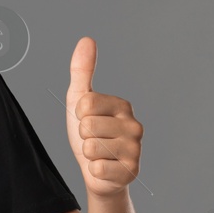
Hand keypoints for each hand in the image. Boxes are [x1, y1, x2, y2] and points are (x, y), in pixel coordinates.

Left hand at [63, 36, 141, 197]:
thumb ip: (82, 71)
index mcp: (123, 105)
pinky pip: (97, 168)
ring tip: (100, 155)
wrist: (97, 173)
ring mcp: (135, 149)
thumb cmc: (89, 135)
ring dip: (88, 154)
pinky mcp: (131, 171)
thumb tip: (86, 39)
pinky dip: (95, 171)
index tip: (87, 121)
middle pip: (87, 126)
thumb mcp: (79, 101)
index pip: (85, 104)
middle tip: (94, 141)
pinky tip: (105, 169)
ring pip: (91, 147)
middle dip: (83, 137)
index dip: (78, 116)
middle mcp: (134, 125)